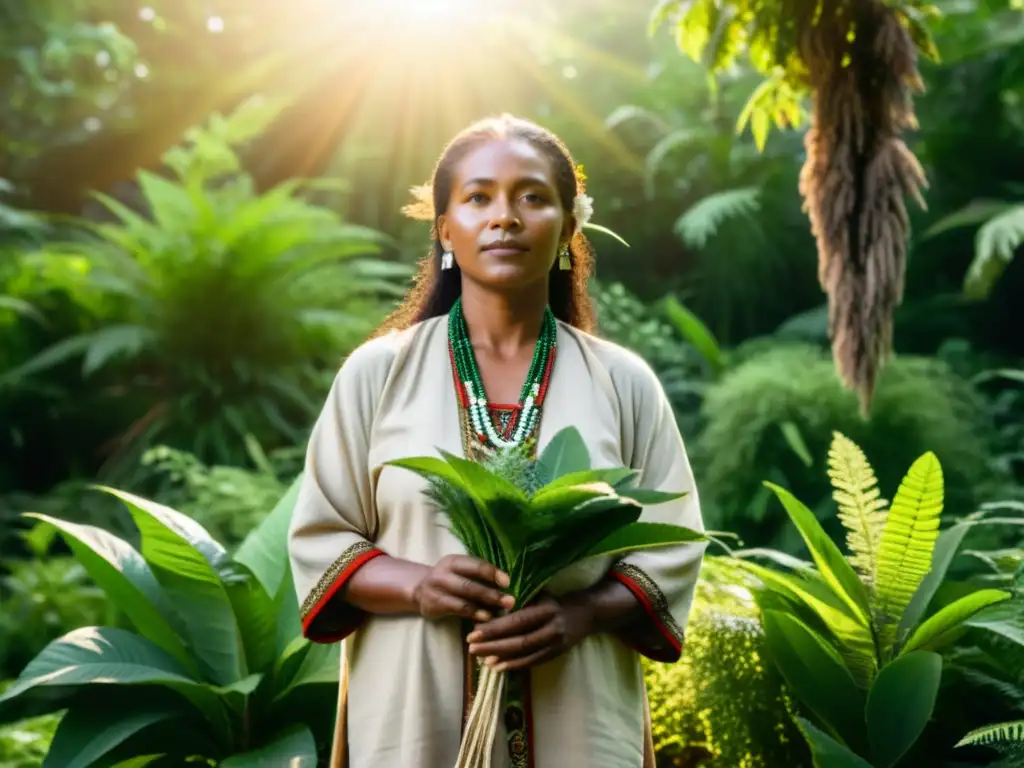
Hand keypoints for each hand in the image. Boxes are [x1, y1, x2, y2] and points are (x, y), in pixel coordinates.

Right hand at [412, 554, 514, 621]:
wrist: (419, 591)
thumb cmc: (450, 581)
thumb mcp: (460, 572)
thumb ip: (479, 577)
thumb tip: (508, 587)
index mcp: (454, 561)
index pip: (475, 564)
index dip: (492, 572)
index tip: (507, 582)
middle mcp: (443, 572)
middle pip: (470, 583)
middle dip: (491, 593)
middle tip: (510, 601)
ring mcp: (437, 589)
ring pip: (463, 598)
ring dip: (483, 606)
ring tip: (499, 612)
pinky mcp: (433, 604)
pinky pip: (456, 609)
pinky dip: (472, 614)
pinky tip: (484, 618)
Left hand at [465, 594, 593, 671]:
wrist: (586, 614)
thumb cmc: (556, 601)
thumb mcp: (541, 595)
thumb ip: (521, 601)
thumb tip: (490, 608)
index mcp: (546, 609)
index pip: (517, 621)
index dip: (495, 628)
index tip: (474, 630)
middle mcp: (552, 628)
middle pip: (519, 640)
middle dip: (493, 645)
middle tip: (471, 647)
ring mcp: (555, 644)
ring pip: (525, 654)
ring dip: (501, 657)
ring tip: (481, 658)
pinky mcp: (556, 654)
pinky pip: (533, 662)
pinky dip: (514, 665)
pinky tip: (498, 666)